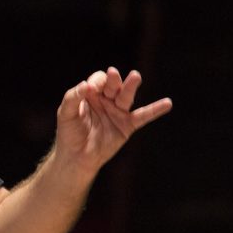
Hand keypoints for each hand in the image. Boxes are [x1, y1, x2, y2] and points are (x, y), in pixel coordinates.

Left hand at [55, 67, 171, 176]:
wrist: (76, 158)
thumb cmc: (68, 134)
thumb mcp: (65, 114)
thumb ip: (72, 98)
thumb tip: (85, 85)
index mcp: (91, 94)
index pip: (98, 80)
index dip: (97, 82)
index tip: (91, 89)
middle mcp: (106, 100)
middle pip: (114, 85)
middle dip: (113, 80)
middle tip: (113, 74)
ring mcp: (118, 112)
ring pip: (126, 97)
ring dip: (131, 86)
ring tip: (135, 76)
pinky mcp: (127, 126)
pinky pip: (143, 116)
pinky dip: (155, 110)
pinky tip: (167, 103)